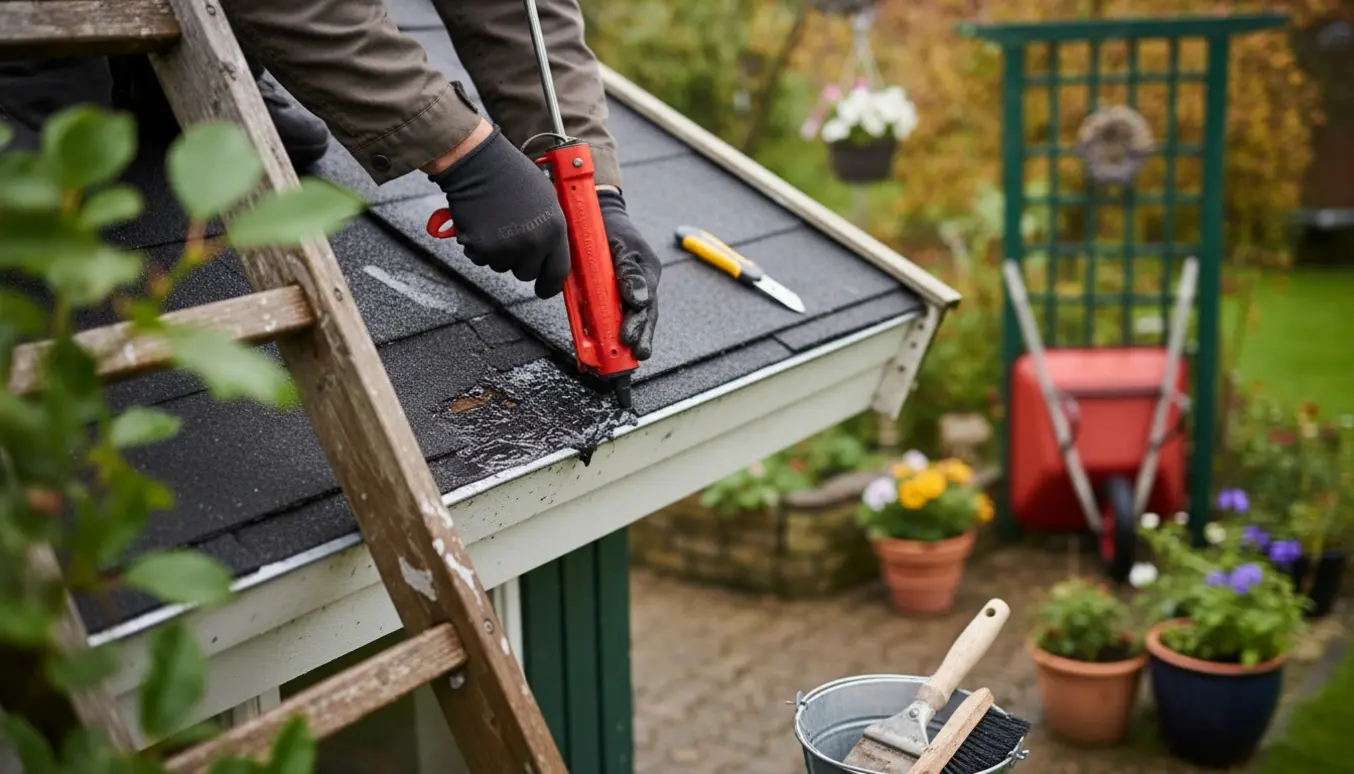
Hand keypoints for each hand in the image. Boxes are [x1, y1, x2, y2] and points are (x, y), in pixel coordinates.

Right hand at [427, 123, 569, 298]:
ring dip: (498, 254)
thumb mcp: (547, 200)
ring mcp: (507, 247)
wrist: (479, 163)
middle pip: (527, 274)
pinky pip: (481, 260)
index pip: (558, 272)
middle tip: (511, 238)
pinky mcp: (483, 248)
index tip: (543, 290)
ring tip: (496, 224)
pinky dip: (478, 248)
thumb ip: (552, 230)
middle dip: (519, 262)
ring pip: (502, 267)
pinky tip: (481, 225)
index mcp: (554, 230)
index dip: (550, 285)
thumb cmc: (512, 175)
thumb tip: (553, 255)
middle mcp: (534, 242)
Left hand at [597, 188, 659, 359]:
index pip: (645, 305)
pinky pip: (608, 315)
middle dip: (637, 340)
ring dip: (626, 341)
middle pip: (642, 319)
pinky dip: (602, 332)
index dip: (637, 325)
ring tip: (619, 364)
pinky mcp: (610, 294)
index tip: (629, 341)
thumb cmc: (610, 227)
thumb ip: (629, 272)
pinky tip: (595, 351)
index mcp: (646, 274)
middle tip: (631, 359)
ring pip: (629, 320)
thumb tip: (637, 300)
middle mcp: (639, 286)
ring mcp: (626, 291)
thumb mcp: (622, 244)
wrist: (596, 213)